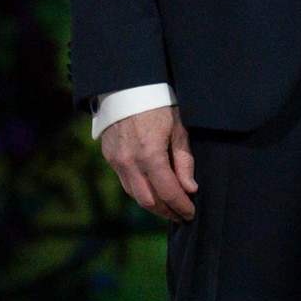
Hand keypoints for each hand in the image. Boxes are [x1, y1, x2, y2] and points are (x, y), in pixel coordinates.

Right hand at [101, 105, 197, 221]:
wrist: (125, 86)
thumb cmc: (157, 103)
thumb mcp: (178, 127)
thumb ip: (184, 160)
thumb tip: (190, 188)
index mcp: (150, 153)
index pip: (168, 192)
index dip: (182, 207)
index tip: (191, 213)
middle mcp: (130, 161)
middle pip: (149, 201)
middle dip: (167, 211)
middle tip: (181, 214)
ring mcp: (116, 160)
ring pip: (135, 195)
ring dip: (153, 204)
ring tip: (168, 205)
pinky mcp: (109, 156)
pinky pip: (125, 181)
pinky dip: (140, 190)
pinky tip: (151, 188)